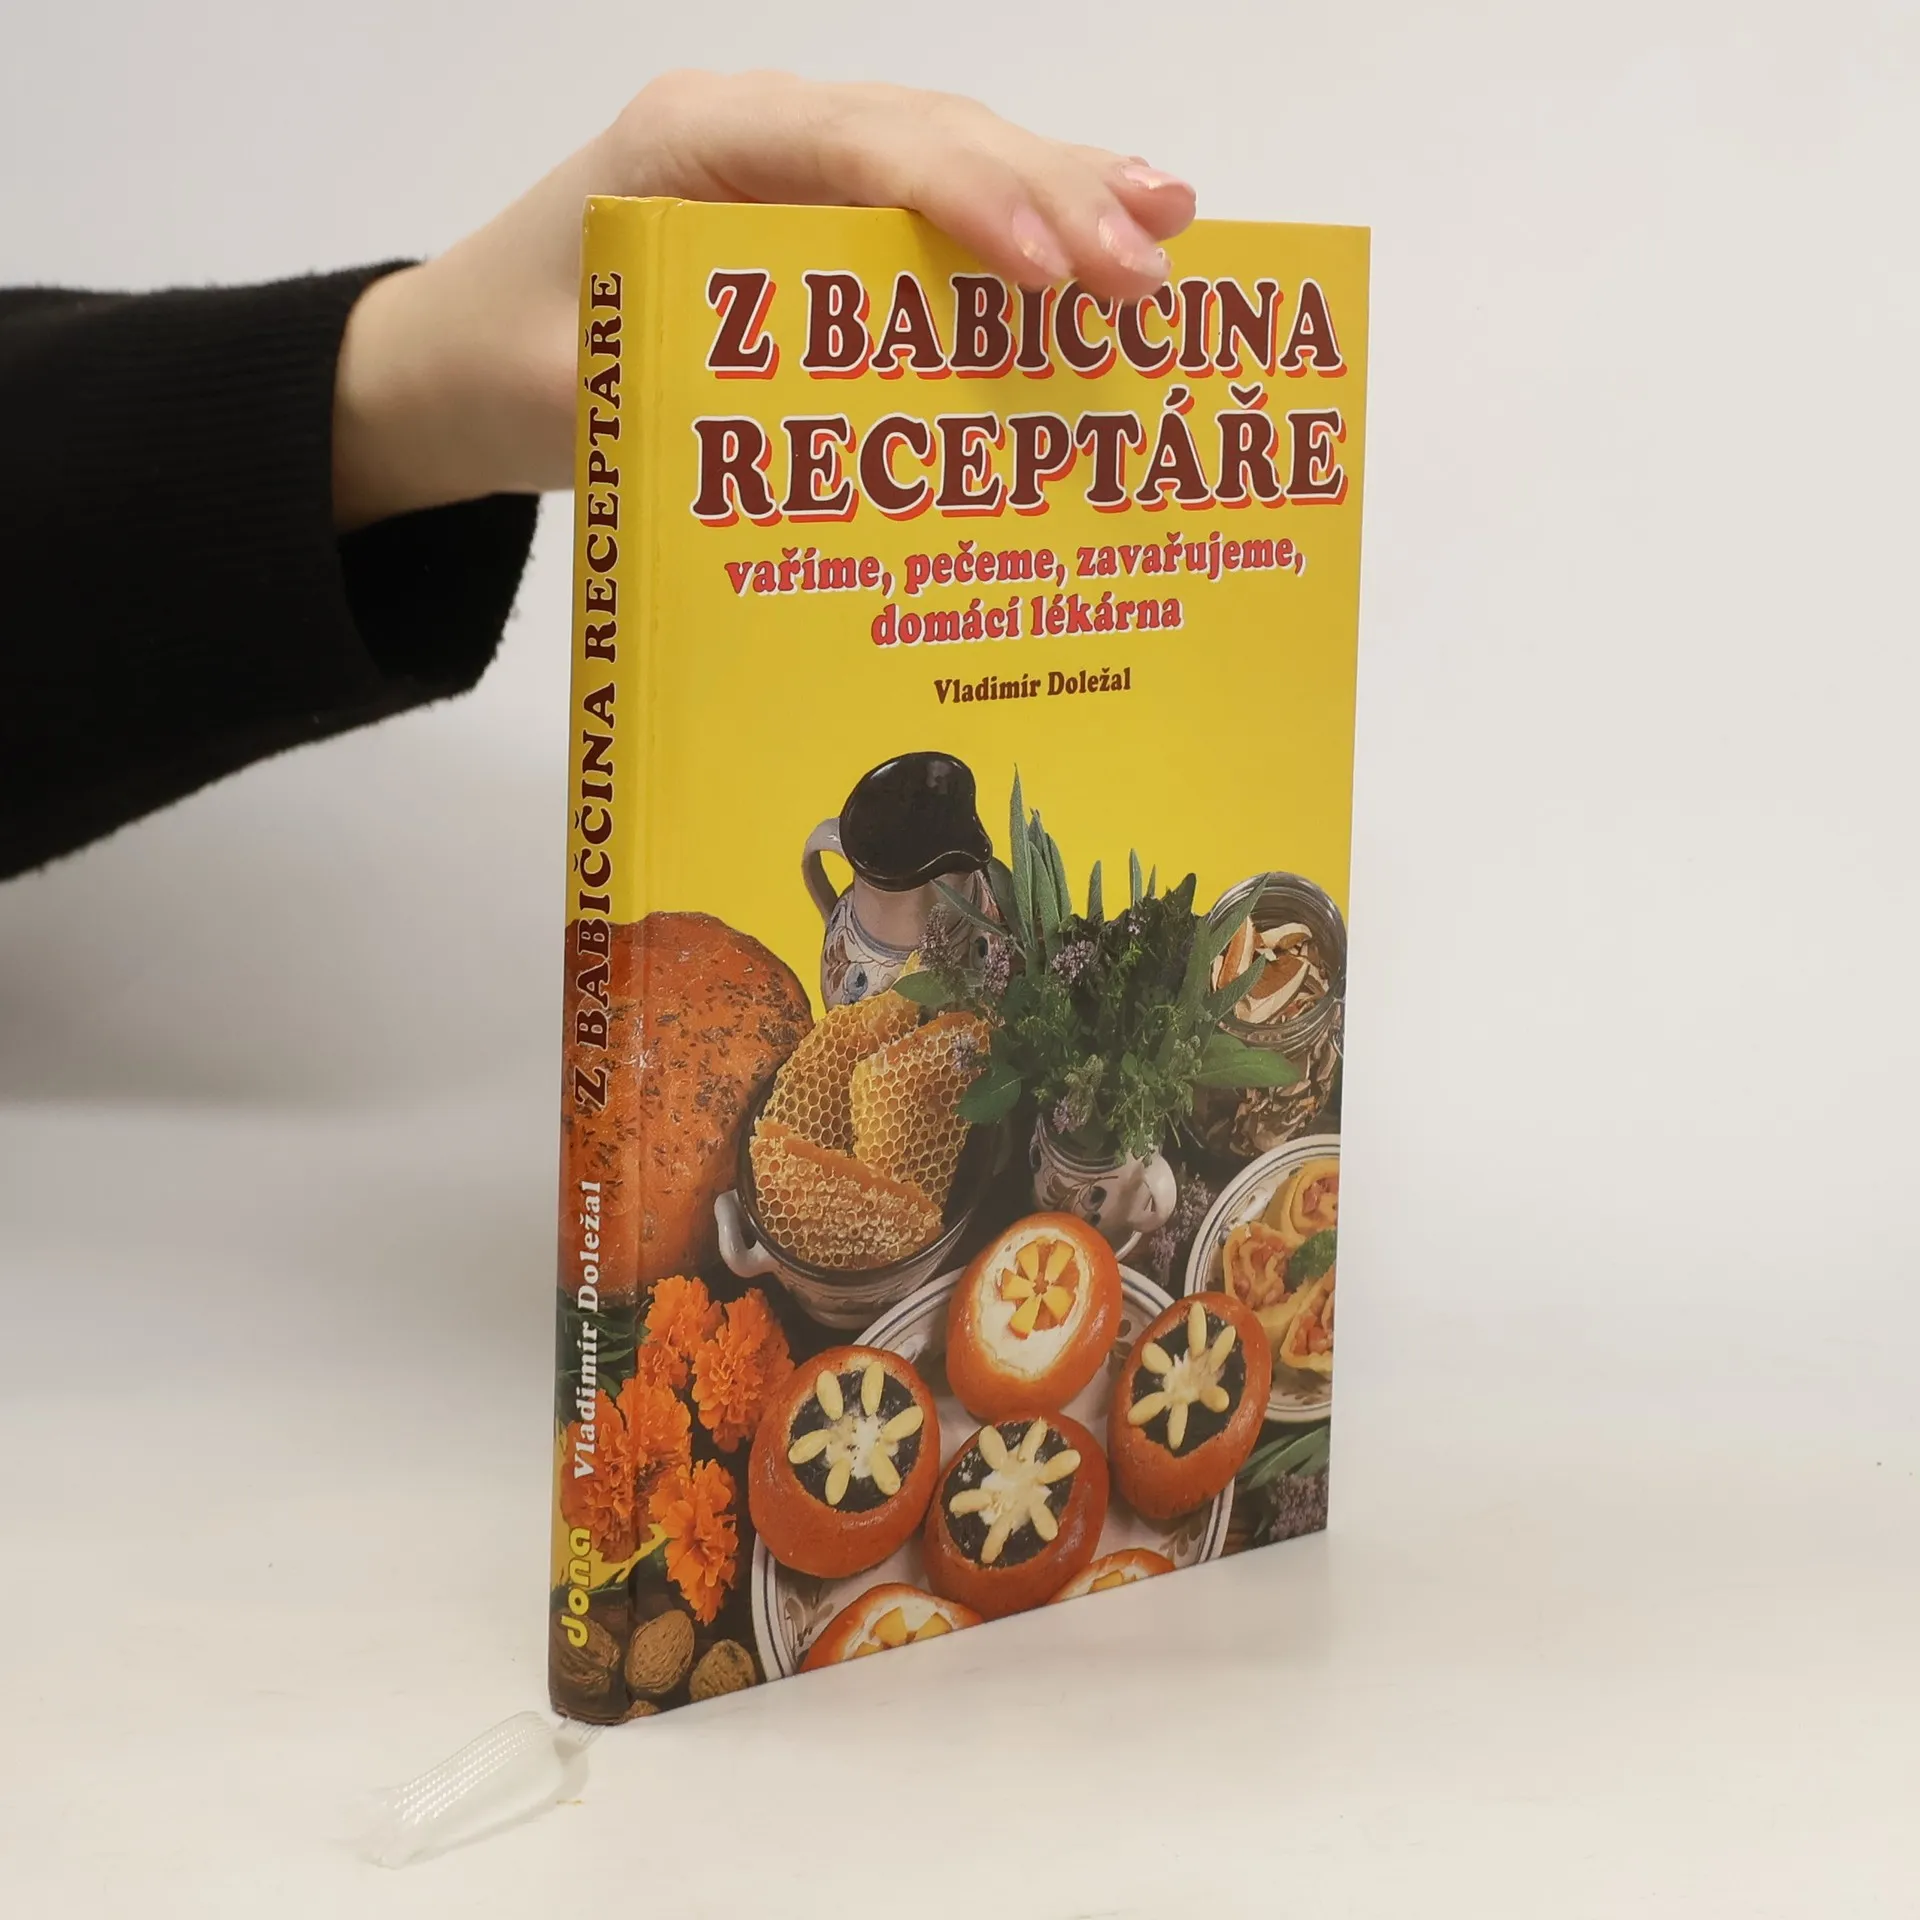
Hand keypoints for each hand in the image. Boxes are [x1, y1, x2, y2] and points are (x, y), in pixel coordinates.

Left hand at [332, 71, 1195, 528]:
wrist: (445, 361)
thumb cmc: (502, 363)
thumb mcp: (576, 393)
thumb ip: (695, 398)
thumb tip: (852, 444)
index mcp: (692, 144)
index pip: (860, 147)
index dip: (971, 206)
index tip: (1057, 278)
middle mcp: (757, 134)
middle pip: (931, 138)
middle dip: (1051, 198)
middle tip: (1153, 271)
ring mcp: (794, 170)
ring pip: (952, 157)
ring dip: (1065, 192)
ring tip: (1172, 225)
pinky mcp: (815, 221)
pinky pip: (932, 209)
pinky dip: (1020, 227)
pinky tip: (1102, 240)